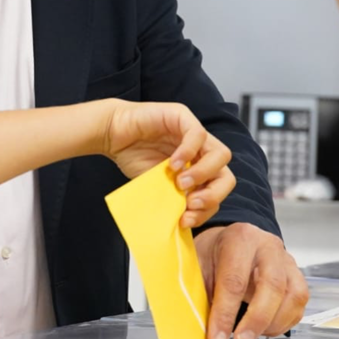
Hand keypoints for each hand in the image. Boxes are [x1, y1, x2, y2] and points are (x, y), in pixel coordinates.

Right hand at [103, 100, 234, 227]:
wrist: (112, 135)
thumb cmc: (133, 157)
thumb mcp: (158, 186)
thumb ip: (176, 198)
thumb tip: (186, 222)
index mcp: (198, 168)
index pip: (217, 191)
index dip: (207, 208)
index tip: (187, 219)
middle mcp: (202, 151)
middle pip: (226, 176)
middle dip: (213, 195)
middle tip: (191, 204)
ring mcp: (195, 133)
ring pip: (221, 155)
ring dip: (203, 175)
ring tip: (181, 184)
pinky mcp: (183, 116)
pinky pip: (198, 134)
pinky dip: (188, 152)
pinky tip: (172, 164)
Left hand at [194, 223, 308, 338]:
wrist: (229, 243)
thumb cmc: (213, 255)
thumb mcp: (197, 267)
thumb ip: (198, 294)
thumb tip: (197, 330)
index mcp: (239, 239)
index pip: (234, 280)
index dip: (225, 313)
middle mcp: (268, 246)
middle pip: (272, 284)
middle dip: (257, 319)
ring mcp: (286, 260)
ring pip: (293, 295)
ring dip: (274, 323)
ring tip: (253, 336)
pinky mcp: (297, 276)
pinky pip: (299, 304)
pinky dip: (284, 322)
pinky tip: (265, 329)